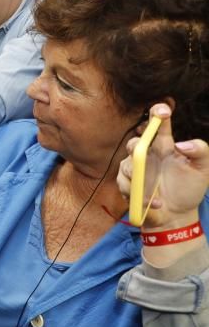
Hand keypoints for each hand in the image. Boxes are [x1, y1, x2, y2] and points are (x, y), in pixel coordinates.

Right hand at [117, 103, 208, 229]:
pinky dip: (140, 196)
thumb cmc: (189, 189)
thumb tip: (181, 144)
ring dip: (140, 180)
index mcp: (165, 146)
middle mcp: (148, 155)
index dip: (157, 113)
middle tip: (142, 151)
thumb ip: (200, 151)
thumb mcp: (204, 169)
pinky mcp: (127, 185)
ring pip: (126, 165)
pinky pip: (125, 184)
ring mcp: (135, 170)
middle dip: (137, 145)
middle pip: (135, 142)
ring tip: (158, 196)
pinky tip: (155, 203)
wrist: (177, 216)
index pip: (158, 124)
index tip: (162, 110)